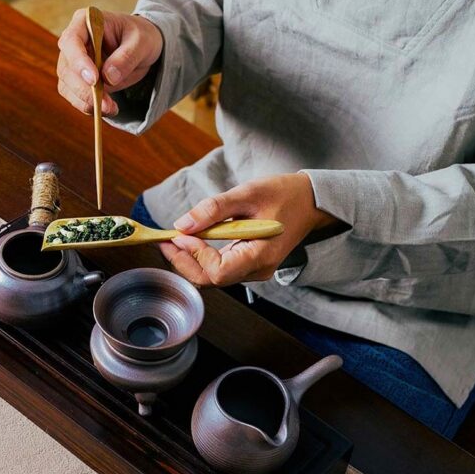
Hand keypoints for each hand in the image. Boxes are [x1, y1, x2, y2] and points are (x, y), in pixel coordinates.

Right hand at [56, 9, 162, 116]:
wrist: (140, 48)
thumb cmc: (140, 36)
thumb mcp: (141, 42)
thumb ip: (126, 56)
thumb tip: (108, 78)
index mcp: (85, 22)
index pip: (71, 41)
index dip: (79, 62)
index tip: (94, 80)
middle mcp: (73, 42)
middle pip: (67, 68)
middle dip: (85, 90)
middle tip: (106, 104)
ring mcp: (72, 62)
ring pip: (67, 86)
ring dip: (86, 101)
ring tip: (111, 108)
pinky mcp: (76, 80)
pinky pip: (74, 97)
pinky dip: (88, 106)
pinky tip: (107, 108)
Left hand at [159, 173, 339, 286]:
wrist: (310, 201)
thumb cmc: (285, 195)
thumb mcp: (248, 194)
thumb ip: (215, 209)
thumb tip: (183, 224)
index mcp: (260, 257)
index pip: (217, 272)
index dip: (194, 256)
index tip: (180, 235)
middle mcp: (256, 271)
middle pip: (209, 280)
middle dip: (182, 262)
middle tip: (164, 240)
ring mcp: (251, 270)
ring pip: (210, 277)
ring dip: (187, 260)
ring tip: (172, 239)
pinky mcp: (246, 265)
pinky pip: (217, 268)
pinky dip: (199, 257)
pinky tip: (188, 241)